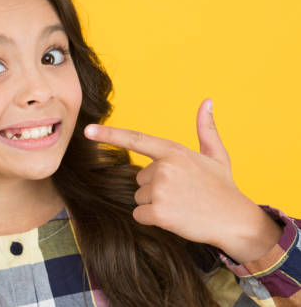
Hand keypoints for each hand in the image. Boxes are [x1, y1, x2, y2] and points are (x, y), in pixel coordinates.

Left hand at [83, 98, 281, 263]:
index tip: (87, 130)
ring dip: (155, 203)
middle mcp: (164, 168)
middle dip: (155, 187)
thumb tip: (207, 101)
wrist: (236, 221)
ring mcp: (161, 190)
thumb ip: (206, 128)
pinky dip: (153, 219)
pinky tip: (175, 217)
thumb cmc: (223, 188)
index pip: (136, 139)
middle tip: (182, 192)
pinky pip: (140, 214)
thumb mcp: (216, 155)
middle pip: (140, 178)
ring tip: (182, 204)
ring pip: (139, 196)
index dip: (109, 134)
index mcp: (174, 151)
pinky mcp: (159, 212)